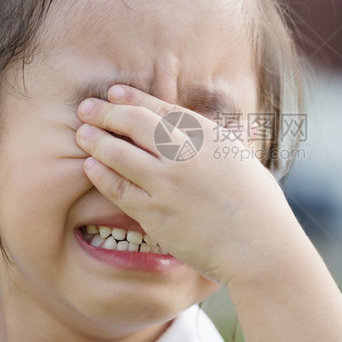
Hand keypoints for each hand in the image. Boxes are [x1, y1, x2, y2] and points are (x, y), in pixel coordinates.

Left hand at [75, 84, 303, 284]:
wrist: (259, 247)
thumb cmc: (260, 208)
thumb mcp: (242, 160)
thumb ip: (215, 144)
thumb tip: (198, 133)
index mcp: (209, 137)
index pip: (162, 109)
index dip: (133, 98)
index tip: (114, 93)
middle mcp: (186, 155)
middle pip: (135, 124)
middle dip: (106, 112)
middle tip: (86, 108)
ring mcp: (168, 184)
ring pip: (120, 153)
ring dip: (96, 139)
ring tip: (81, 133)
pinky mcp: (155, 214)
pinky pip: (118, 188)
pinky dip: (101, 174)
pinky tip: (90, 166)